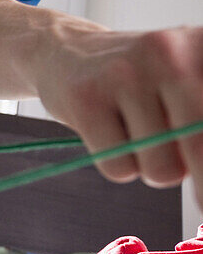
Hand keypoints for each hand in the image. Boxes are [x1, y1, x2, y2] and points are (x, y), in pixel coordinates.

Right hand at [38, 26, 202, 208]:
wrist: (64, 51)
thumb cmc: (136, 79)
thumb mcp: (187, 81)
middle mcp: (172, 53)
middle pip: (201, 147)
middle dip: (202, 183)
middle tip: (201, 202)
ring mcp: (125, 74)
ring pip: (162, 169)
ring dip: (152, 169)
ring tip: (137, 138)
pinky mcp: (86, 98)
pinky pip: (119, 168)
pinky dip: (118, 165)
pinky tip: (110, 135)